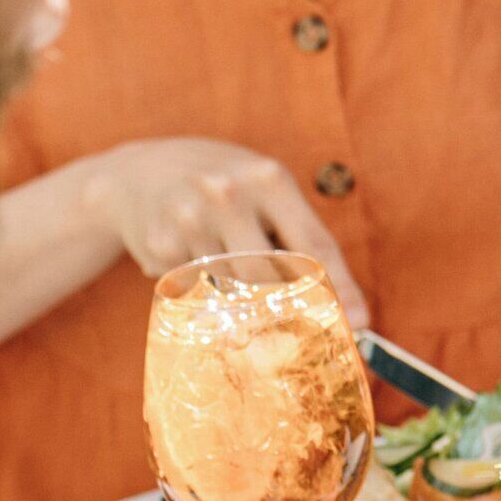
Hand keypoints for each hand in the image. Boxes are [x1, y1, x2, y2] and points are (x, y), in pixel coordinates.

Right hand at [76, 140, 366, 328]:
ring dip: (241, 298)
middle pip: (272, 276)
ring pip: (234, 290)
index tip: (361, 323)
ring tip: (231, 273)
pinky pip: (198, 291)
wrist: (140, 171)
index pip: (314, 244)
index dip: (340, 288)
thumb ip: (301, 236)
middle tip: (298, 329)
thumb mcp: (266, 190)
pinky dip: (203, 288)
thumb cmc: (225, 185)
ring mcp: (189, 220)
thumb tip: (347, 305)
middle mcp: (227, 195)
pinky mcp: (159, 246)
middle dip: (288, 307)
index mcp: (267, 178)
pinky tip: (193, 258)